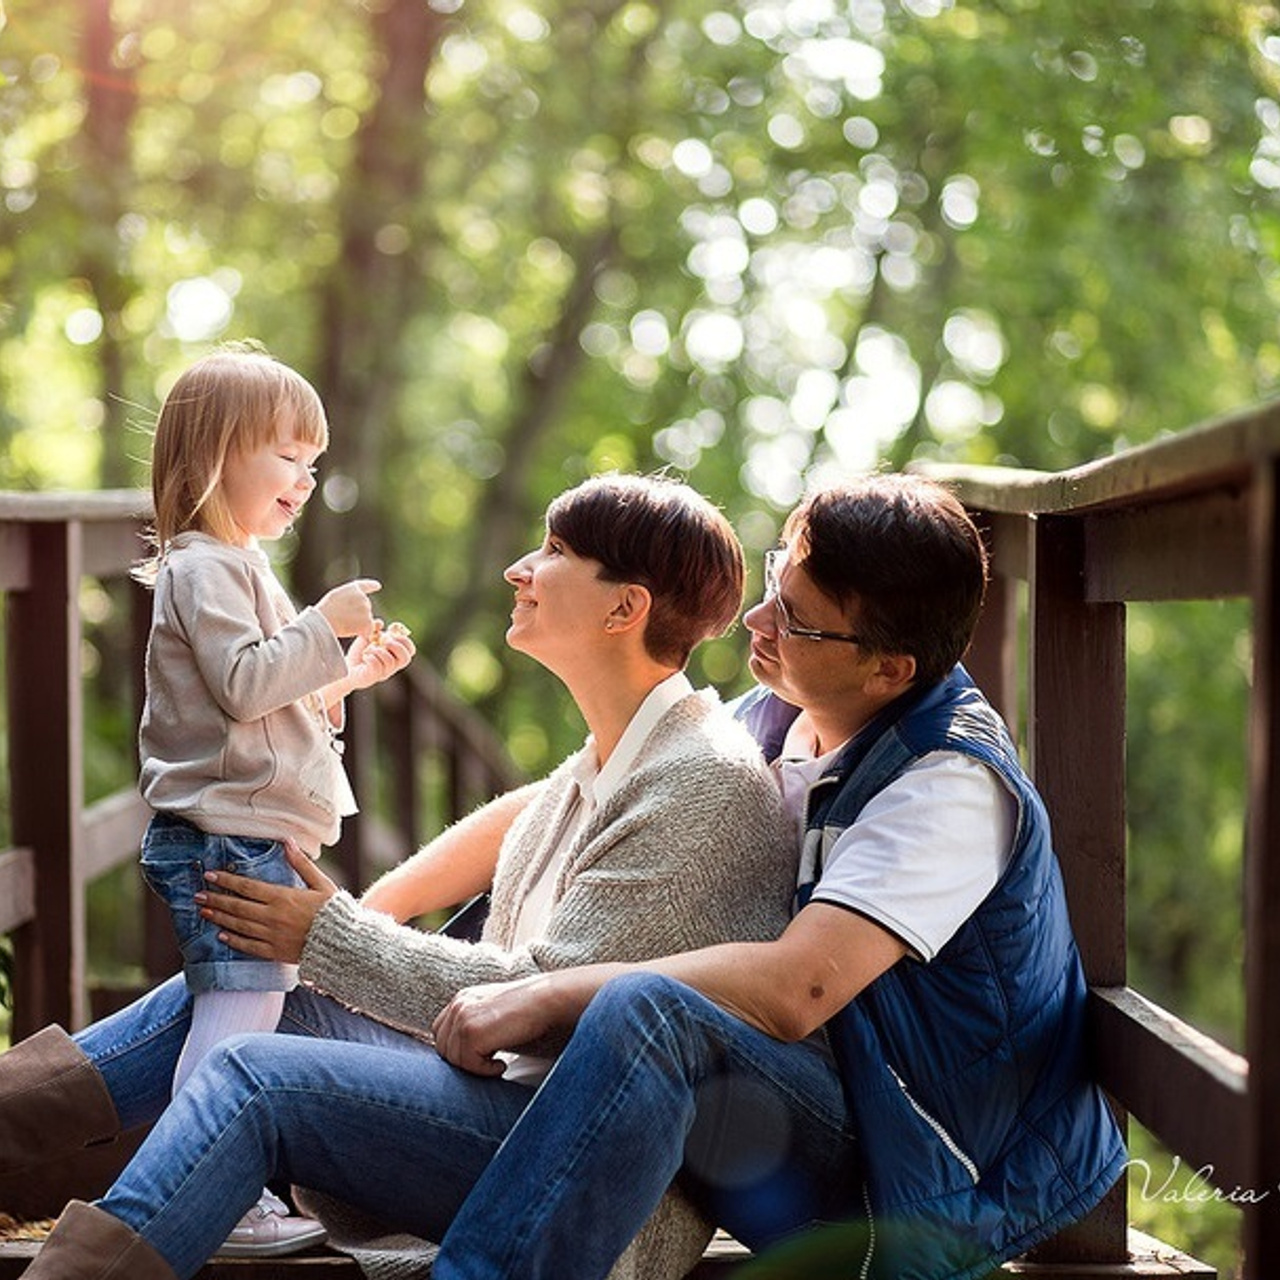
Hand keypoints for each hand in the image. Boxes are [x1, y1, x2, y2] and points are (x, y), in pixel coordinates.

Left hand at [195, 842, 337, 962]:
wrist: (342, 942)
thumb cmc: (333, 910)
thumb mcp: (321, 883)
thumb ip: (301, 863)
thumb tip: (287, 841)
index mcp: (282, 897)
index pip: (247, 887)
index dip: (227, 880)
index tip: (211, 875)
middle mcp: (272, 916)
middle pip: (237, 907)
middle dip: (215, 900)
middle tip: (198, 895)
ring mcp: (271, 935)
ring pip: (238, 925)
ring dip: (219, 918)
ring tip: (204, 912)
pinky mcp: (274, 952)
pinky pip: (248, 946)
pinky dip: (233, 940)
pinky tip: (222, 935)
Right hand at [316, 579, 380, 638]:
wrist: (324, 620)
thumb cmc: (325, 610)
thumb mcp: (336, 596)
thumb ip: (349, 596)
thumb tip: (360, 600)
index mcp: (353, 589)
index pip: (365, 585)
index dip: (372, 585)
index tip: (377, 586)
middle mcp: (363, 598)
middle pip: (366, 607)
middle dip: (359, 613)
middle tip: (344, 618)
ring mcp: (366, 610)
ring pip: (367, 619)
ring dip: (360, 624)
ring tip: (345, 623)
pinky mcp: (368, 623)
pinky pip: (369, 630)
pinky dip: (362, 633)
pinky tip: (351, 631)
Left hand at [344, 624, 414, 690]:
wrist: (346, 666)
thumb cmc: (360, 652)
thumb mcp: (368, 637)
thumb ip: (375, 629)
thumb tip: (380, 623)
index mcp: (395, 656)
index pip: (411, 650)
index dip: (404, 639)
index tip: (391, 629)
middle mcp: (392, 667)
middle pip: (406, 658)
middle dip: (396, 646)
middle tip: (384, 640)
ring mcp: (383, 673)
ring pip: (390, 662)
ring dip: (379, 651)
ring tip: (369, 649)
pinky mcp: (371, 677)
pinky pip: (376, 667)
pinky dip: (370, 658)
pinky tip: (365, 656)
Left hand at [431, 978, 547, 1076]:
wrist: (548, 1002)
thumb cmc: (528, 1014)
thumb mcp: (493, 1017)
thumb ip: (474, 1027)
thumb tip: (460, 1056)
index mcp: (463, 999)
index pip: (440, 1033)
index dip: (456, 1050)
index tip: (479, 1057)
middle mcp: (459, 1005)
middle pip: (442, 1048)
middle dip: (463, 1061)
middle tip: (489, 1062)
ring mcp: (463, 1016)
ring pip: (453, 1059)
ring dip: (476, 1066)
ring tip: (498, 1061)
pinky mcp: (472, 1031)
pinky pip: (467, 1064)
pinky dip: (485, 1070)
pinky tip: (503, 1064)